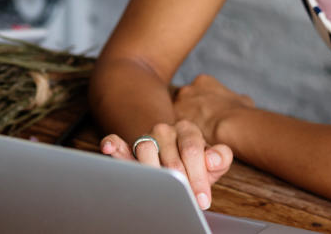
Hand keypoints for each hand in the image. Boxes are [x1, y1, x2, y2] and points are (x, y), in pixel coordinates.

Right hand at [99, 121, 232, 209]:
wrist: (179, 162)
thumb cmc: (197, 164)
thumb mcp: (214, 162)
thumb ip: (220, 157)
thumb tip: (211, 159)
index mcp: (187, 130)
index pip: (192, 150)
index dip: (198, 176)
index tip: (202, 199)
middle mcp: (165, 131)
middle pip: (169, 155)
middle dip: (180, 182)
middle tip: (186, 200)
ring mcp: (145, 137)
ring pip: (144, 149)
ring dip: (152, 171)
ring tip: (160, 187)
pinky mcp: (127, 147)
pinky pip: (116, 141)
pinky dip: (112, 144)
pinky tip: (110, 148)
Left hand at [173, 74, 253, 142]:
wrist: (231, 126)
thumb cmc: (240, 113)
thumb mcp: (244, 101)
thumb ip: (236, 98)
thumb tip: (242, 101)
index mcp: (203, 81)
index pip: (198, 90)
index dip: (202, 102)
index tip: (207, 113)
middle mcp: (187, 90)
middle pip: (184, 101)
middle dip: (189, 111)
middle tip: (199, 126)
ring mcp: (178, 105)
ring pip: (177, 115)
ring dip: (184, 124)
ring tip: (195, 136)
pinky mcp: (173, 121)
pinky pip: (174, 129)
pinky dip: (180, 135)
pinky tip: (191, 142)